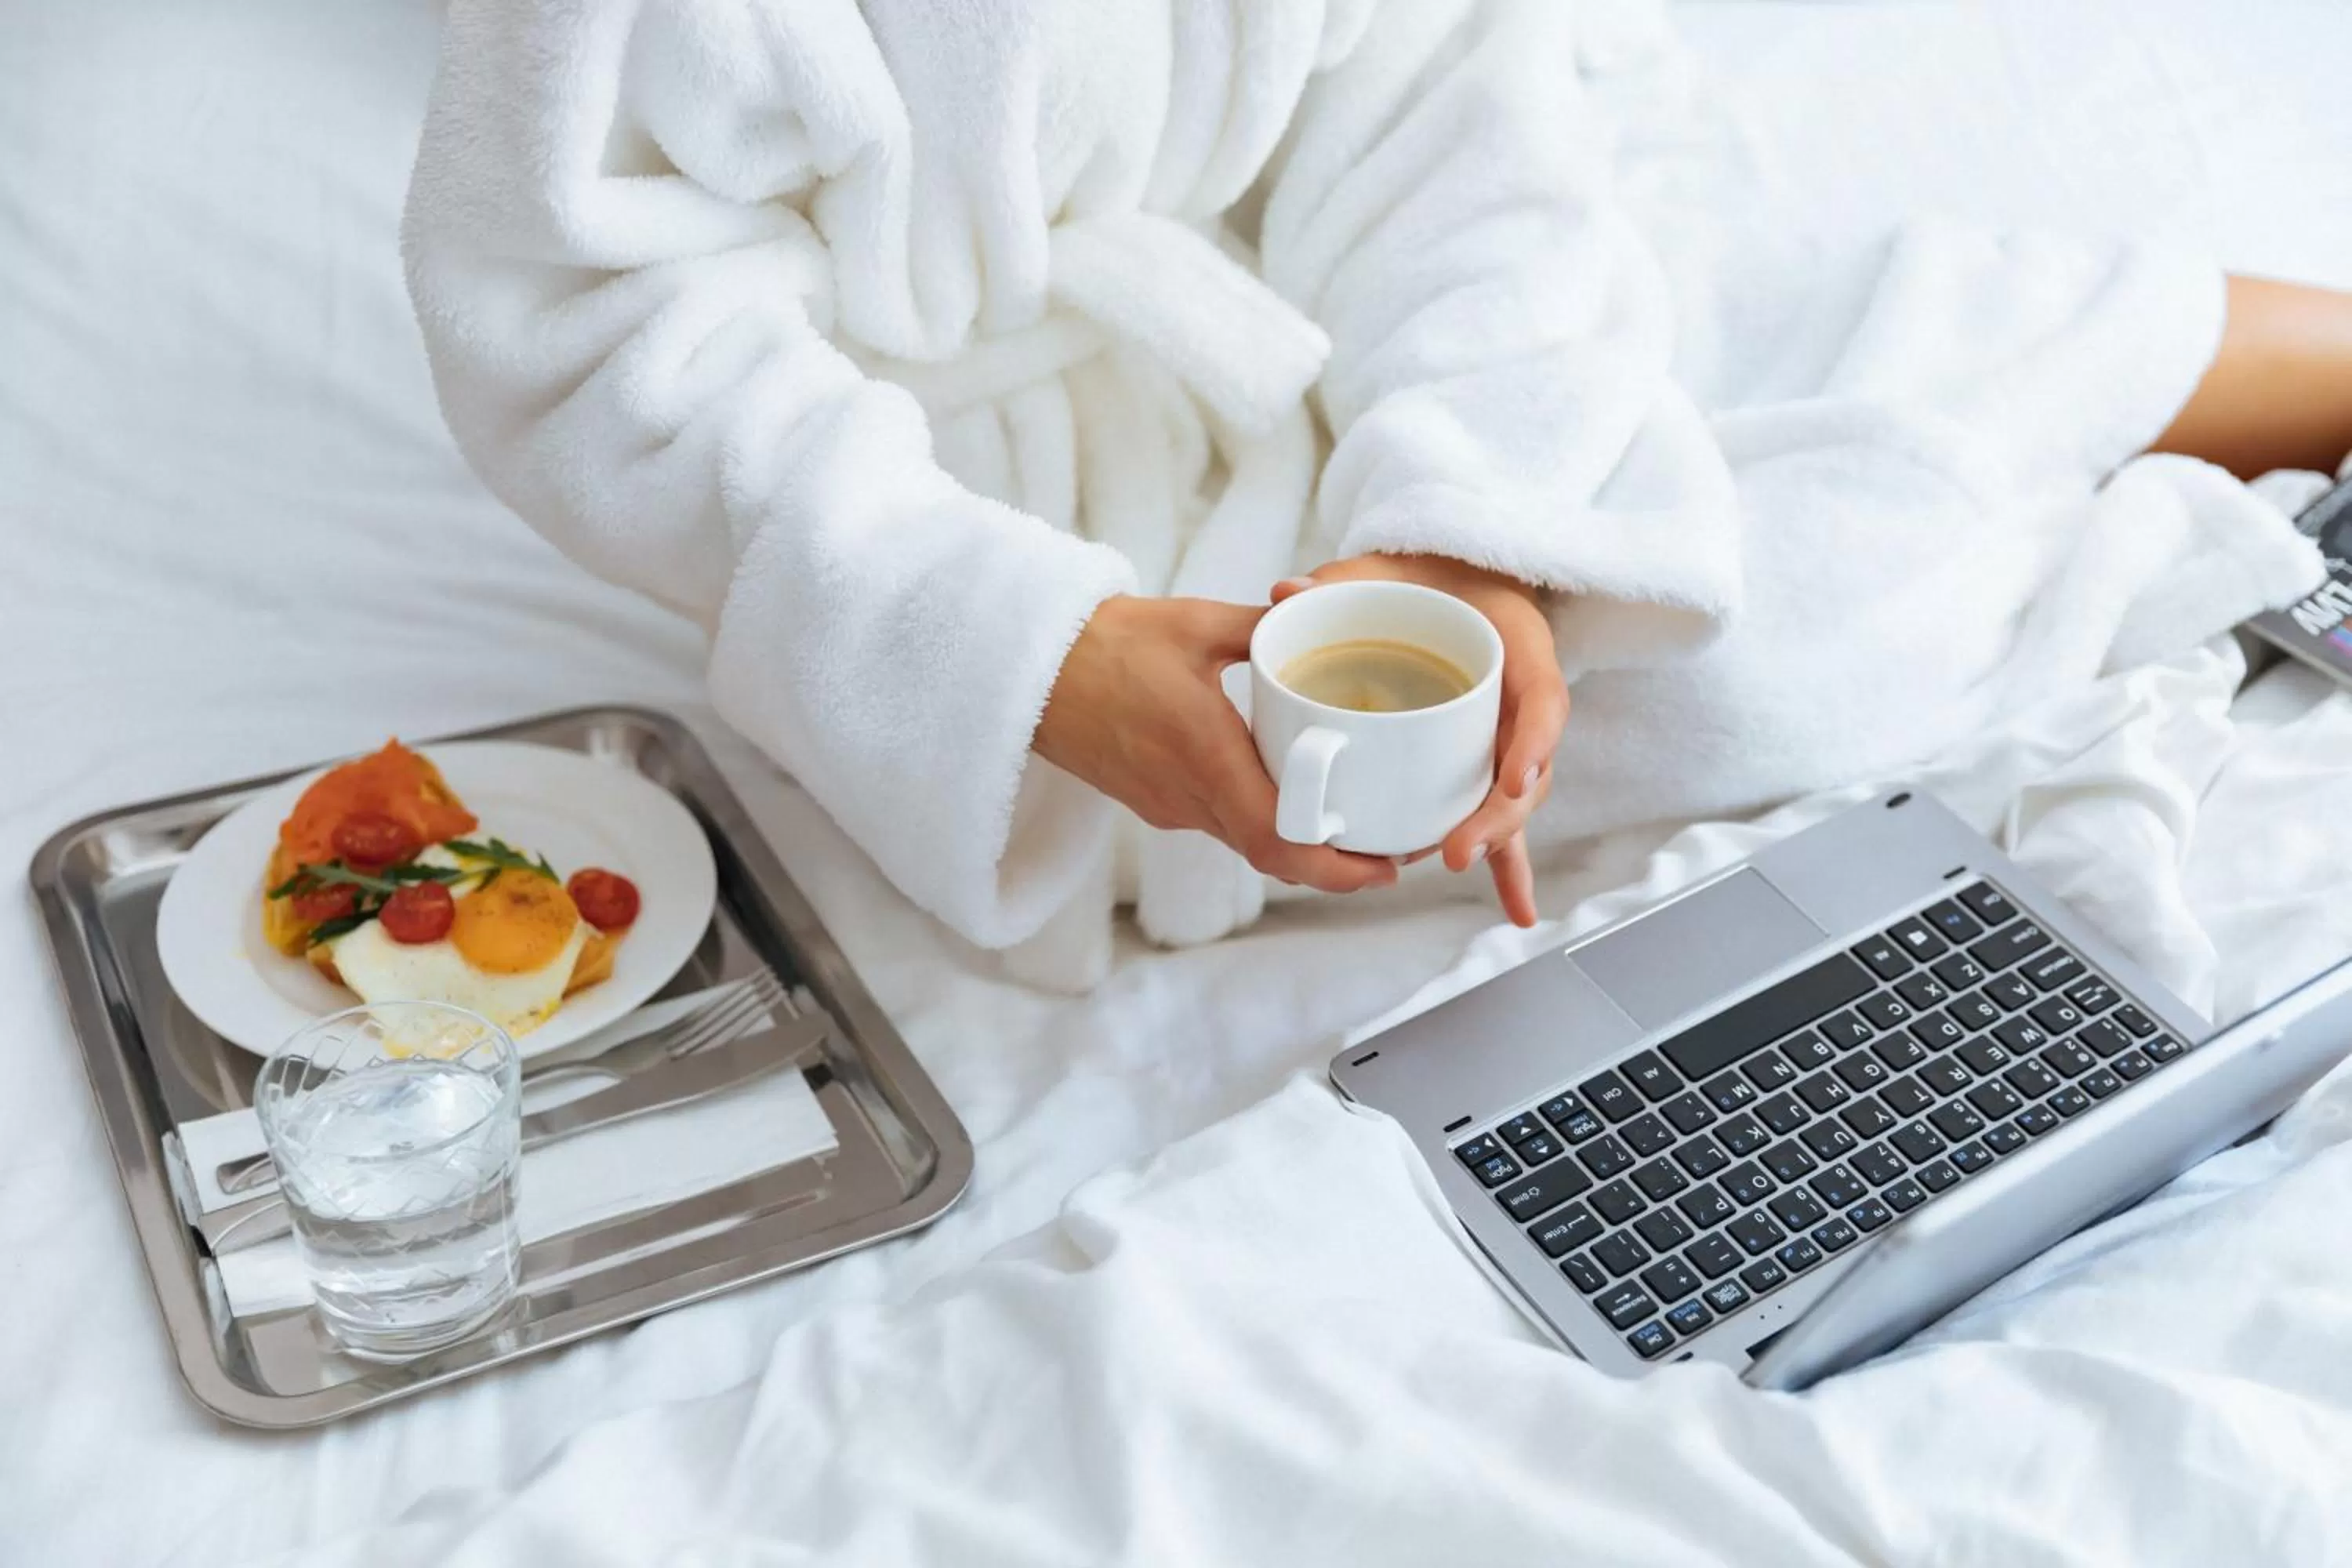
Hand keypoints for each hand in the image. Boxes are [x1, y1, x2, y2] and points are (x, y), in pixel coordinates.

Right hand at [1033, 595, 1400, 895]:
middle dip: (1333, 866)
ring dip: (1297, 848)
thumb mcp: (1196, 623)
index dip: (1336, 867)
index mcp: (1204, 753)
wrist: (1026, 669)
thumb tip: (1317, 615)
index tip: (1383, 865)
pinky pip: (1218, 825)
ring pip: (1246, 844)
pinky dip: (1259, 824)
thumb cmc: (1103, 643)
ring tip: (1349, 828)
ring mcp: (1166, 805)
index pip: (1278, 839)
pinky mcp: (1153, 801)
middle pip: (1272, 857)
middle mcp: (1186, 794)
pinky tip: (1285, 797)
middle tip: (1386, 854)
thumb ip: (1264, 626)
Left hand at [1270, 554, 1566, 926]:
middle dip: (1497, 816)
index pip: (1542, 699)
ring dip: (1494, 843)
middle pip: (1528, 770)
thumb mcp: (1384, 567)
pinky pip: (1499, 819)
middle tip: (1457, 849)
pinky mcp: (1487, 766)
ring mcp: (1506, 739)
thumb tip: (1284, 592)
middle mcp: (1520, 701)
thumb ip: (1340, 579)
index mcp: (1517, 645)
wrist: (1444, 581)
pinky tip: (1518, 915)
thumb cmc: (1419, 576)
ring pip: (1512, 802)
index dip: (1532, 741)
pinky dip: (1510, 869)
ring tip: (1458, 864)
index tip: (1514, 778)